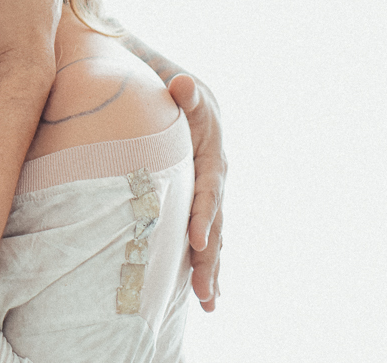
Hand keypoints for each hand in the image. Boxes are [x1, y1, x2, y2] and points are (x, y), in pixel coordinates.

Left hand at [168, 74, 224, 310]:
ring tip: (209, 304)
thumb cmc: (171, 86)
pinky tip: (203, 291)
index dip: (203, 215)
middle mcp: (215, 175)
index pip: (207, 189)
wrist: (178, 87)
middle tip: (205, 294)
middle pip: (215, 222)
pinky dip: (205, 261)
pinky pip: (205, 232)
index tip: (197, 242)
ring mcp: (209, 189)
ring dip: (211, 269)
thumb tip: (180, 83)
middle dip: (210, 259)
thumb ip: (182, 90)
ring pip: (214, 234)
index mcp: (211, 152)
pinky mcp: (199, 198)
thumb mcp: (177, 83)